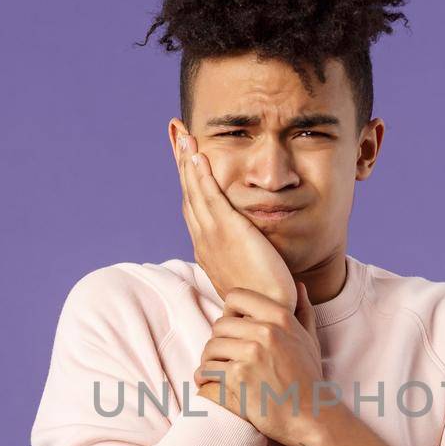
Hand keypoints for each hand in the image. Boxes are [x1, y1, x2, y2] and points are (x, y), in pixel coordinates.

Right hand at [171, 122, 297, 309]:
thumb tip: (256, 248)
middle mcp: (204, 241)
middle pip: (188, 193)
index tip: (186, 158)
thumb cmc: (265, 298)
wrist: (268, 312)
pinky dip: (201, 176)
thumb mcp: (251, 271)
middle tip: (176, 133)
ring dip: (187, 161)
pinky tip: (198, 156)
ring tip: (183, 134)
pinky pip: (210, 198)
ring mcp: (212, 237)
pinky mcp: (226, 233)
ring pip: (194, 192)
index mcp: (208, 249)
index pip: (194, 207)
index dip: (188, 180)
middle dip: (181, 162)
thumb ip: (248, 254)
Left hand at [193, 283, 330, 445]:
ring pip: (211, 347)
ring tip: (212, 370)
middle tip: (219, 355)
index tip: (230, 328)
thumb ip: (303, 311)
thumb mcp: (311, 340)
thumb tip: (300, 286)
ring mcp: (251, 354)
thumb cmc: (310, 379)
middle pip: (220, 325)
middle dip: (217, 341)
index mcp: (280, 317)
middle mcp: (266, 331)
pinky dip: (204, 378)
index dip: (228, 311)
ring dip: (208, 360)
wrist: (311, 416)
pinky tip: (208, 383)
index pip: (236, 297)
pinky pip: (207, 370)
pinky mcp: (238, 377)